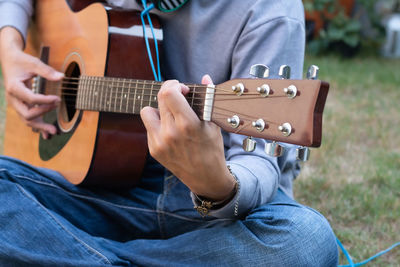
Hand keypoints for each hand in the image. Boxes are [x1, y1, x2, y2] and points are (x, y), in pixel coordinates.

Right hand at [0, 27, 63, 138]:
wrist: (10, 60)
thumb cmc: (21, 61)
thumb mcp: (33, 63)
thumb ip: (47, 71)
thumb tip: (62, 77)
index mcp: (14, 87)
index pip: (31, 99)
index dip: (45, 101)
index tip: (58, 99)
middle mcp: (13, 98)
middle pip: (27, 114)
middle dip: (43, 115)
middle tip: (57, 107)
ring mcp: (16, 104)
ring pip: (27, 120)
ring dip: (41, 126)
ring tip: (54, 131)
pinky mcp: (20, 106)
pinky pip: (28, 118)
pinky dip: (38, 125)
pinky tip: (47, 133)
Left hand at [140, 75, 235, 200]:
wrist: (206, 178)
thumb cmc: (212, 148)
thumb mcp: (213, 124)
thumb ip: (207, 98)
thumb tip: (205, 77)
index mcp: (188, 125)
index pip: (168, 93)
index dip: (174, 85)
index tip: (182, 89)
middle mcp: (170, 133)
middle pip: (159, 99)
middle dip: (169, 93)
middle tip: (178, 97)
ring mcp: (159, 143)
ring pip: (147, 111)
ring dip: (158, 108)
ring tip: (171, 115)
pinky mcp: (153, 150)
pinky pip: (149, 127)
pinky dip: (158, 124)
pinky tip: (171, 131)